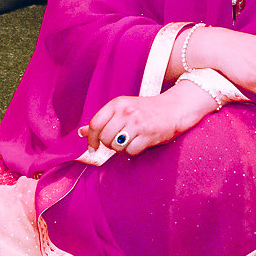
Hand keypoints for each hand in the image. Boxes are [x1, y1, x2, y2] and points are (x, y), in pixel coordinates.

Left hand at [81, 81, 215, 154]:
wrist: (175, 109)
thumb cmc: (147, 111)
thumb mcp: (123, 109)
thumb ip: (103, 120)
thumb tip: (80, 132)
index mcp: (118, 103)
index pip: (95, 124)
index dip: (91, 139)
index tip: (93, 148)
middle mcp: (126, 111)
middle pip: (105, 138)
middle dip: (109, 145)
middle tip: (119, 142)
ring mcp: (137, 122)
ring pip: (117, 146)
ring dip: (121, 149)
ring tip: (130, 141)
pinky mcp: (148, 134)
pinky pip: (131, 151)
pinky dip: (133, 151)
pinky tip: (140, 143)